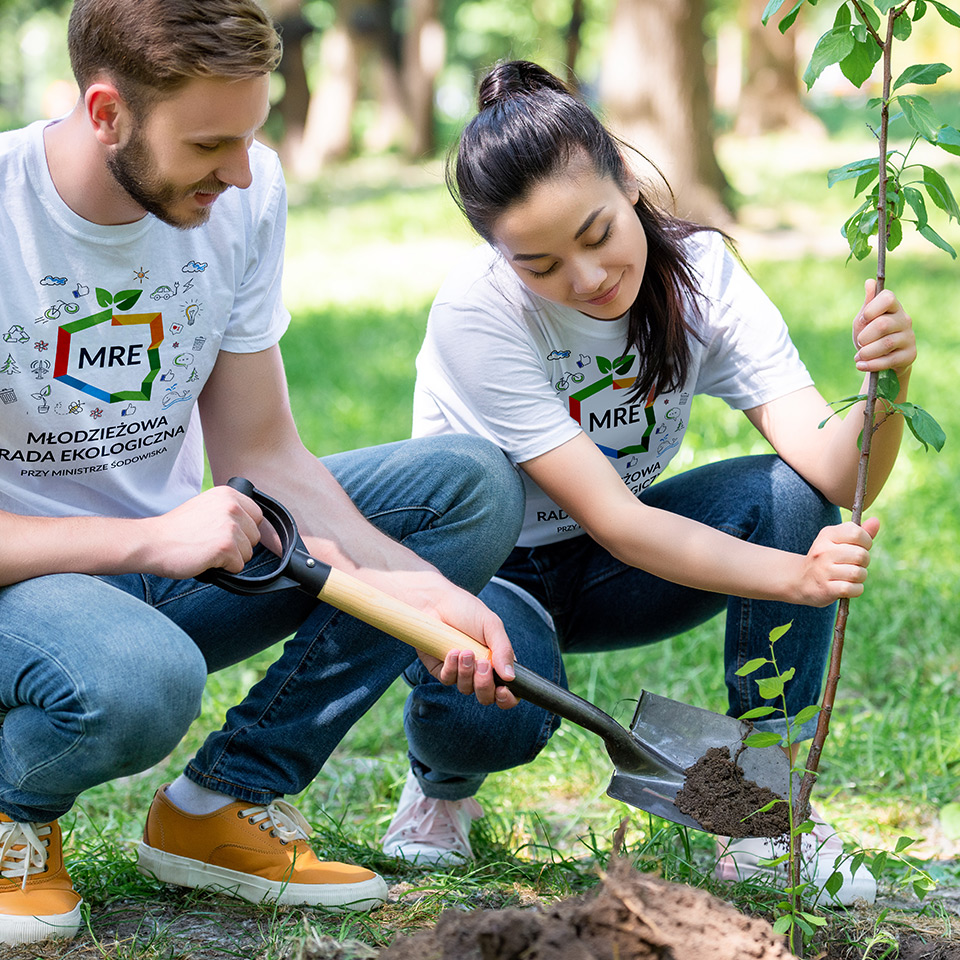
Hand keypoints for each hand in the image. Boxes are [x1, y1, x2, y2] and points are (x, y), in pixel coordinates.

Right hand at [137, 485, 263, 578]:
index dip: (244, 529)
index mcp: (228, 494)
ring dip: (230, 558)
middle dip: (238, 545)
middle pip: (255, 536)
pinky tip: (205, 559)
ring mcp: (229, 526)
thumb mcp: (206, 506)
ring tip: (207, 550)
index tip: (226, 533)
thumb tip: (252, 525)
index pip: (257, 516)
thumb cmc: (176, 529)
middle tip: (211, 543)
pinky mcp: (225, 546)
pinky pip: (238, 566)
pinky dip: (223, 569)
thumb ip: (228, 511)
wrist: (152, 542)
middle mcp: (232, 506)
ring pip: (248, 553)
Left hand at [412, 585, 518, 709]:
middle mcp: (479, 671)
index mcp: (498, 661)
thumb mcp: (492, 625)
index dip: (508, 698)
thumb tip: (511, 677)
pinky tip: (452, 651)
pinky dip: (451, 668)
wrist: (435, 602)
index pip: (508, 691)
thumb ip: (504, 650)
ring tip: (465, 651)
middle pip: (486, 697)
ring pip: (466, 690)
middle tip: (483, 664)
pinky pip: (448, 680)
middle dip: (485, 685)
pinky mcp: (441, 670)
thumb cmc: (466, 610)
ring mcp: (460, 672)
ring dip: (467, 673)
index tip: (504, 690)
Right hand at [798, 517, 880, 605]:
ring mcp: (823, 570)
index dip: (866, 542)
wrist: (800, 580)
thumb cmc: (826, 559)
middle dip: (864, 562)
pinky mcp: (825, 589)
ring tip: (849, 576)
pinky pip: (853, 589)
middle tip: (854, 564)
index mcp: (827, 535)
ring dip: (860, 577)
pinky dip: (855, 590)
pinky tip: (846, 587)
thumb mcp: (838, 542)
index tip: (859, 547)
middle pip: (861, 555)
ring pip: (858, 573)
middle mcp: (823, 551)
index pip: (856, 533)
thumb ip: (859, 533)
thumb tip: (876, 521)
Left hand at [853, 280, 915, 377]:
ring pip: (886, 343)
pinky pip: (890, 360)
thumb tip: (869, 282)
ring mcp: (909, 337)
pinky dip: (872, 364)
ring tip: (858, 357)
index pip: (888, 298)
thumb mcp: (864, 320)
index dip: (871, 309)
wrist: (881, 359)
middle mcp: (904, 319)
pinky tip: (860, 366)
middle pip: (883, 324)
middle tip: (859, 342)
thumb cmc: (871, 336)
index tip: (862, 320)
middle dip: (865, 336)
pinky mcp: (910, 354)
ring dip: (867, 352)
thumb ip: (867, 304)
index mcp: (893, 307)